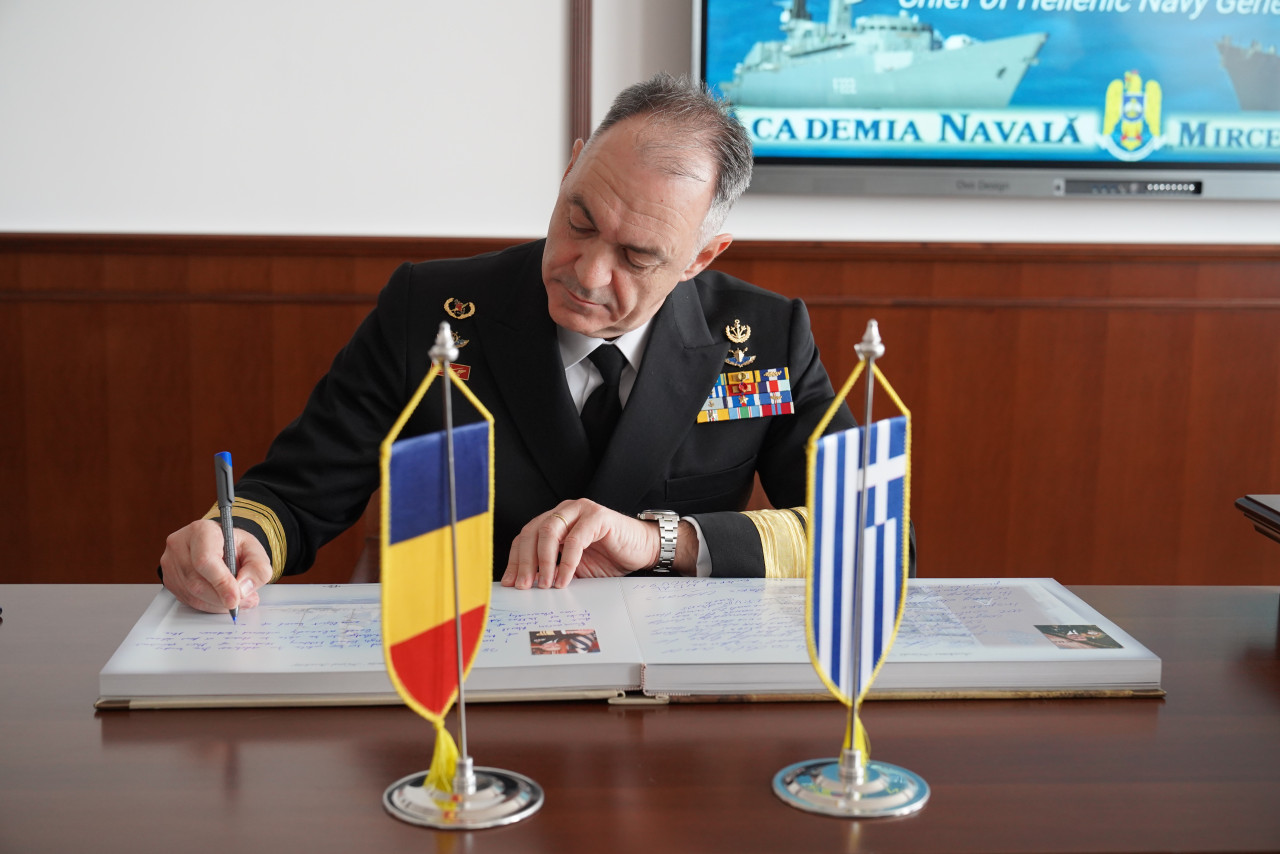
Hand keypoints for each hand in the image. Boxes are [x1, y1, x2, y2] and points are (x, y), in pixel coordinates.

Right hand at [159, 520, 272, 613]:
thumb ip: (258, 568)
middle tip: (243, 601)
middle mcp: (179, 545)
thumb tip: (243, 589)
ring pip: (192, 594)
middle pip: (197, 581)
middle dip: (222, 597)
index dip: (221, 582)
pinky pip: (188, 600)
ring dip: (217, 603)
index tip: (235, 598)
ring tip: (237, 599)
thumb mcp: (255, 551)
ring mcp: (170, 563)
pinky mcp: (169, 579)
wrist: (220, 545)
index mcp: (201, 531)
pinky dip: (209, 605)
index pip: (205, 560)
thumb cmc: (235, 546)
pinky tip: (221, 599)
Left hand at [500, 499, 659, 588]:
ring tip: (544, 584)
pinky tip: (564, 579)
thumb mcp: (573, 568)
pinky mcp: (598, 516)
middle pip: (532, 532)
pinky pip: (576, 539)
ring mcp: (580, 510)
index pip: (525, 537)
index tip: (510, 583)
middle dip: (524, 561)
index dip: (515, 560)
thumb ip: (552, 571)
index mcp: (555, 521)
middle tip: (524, 586)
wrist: (643, 549)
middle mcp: (564, 512)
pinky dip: (567, 561)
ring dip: (543, 561)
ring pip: (549, 531)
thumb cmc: (610, 557)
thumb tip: (527, 587)